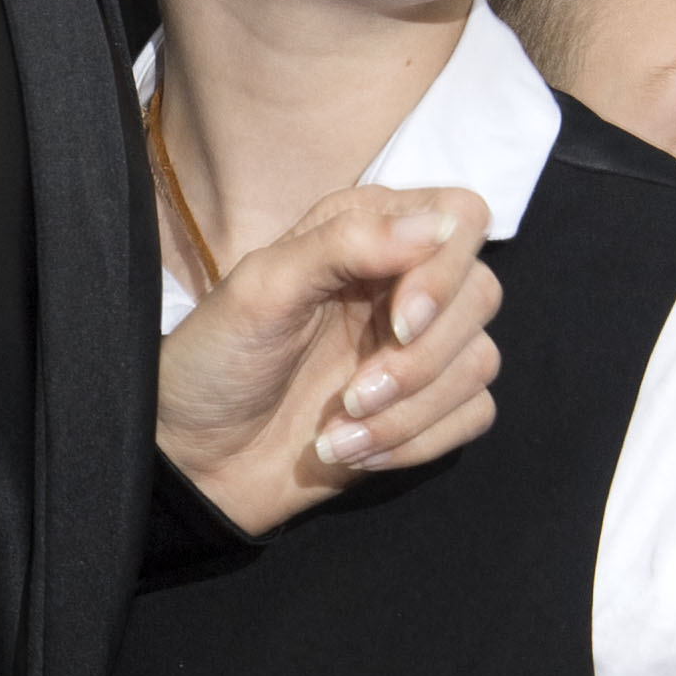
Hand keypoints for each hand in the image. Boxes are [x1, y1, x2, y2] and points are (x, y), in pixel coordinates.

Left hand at [157, 187, 499, 536]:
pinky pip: (472, 415)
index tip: (400, 322)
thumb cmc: (216, 361)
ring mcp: (417, 348)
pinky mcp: (425, 408)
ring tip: (337, 434)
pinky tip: (355, 452)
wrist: (193, 457)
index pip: (461, 217)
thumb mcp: (260, 290)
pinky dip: (417, 442)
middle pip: (482, 294)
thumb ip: (343, 245)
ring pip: (480, 362)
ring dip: (409, 412)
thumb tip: (437, 225)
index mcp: (366, 234)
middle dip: (421, 360)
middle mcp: (402, 283)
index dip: (446, 270)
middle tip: (351, 394)